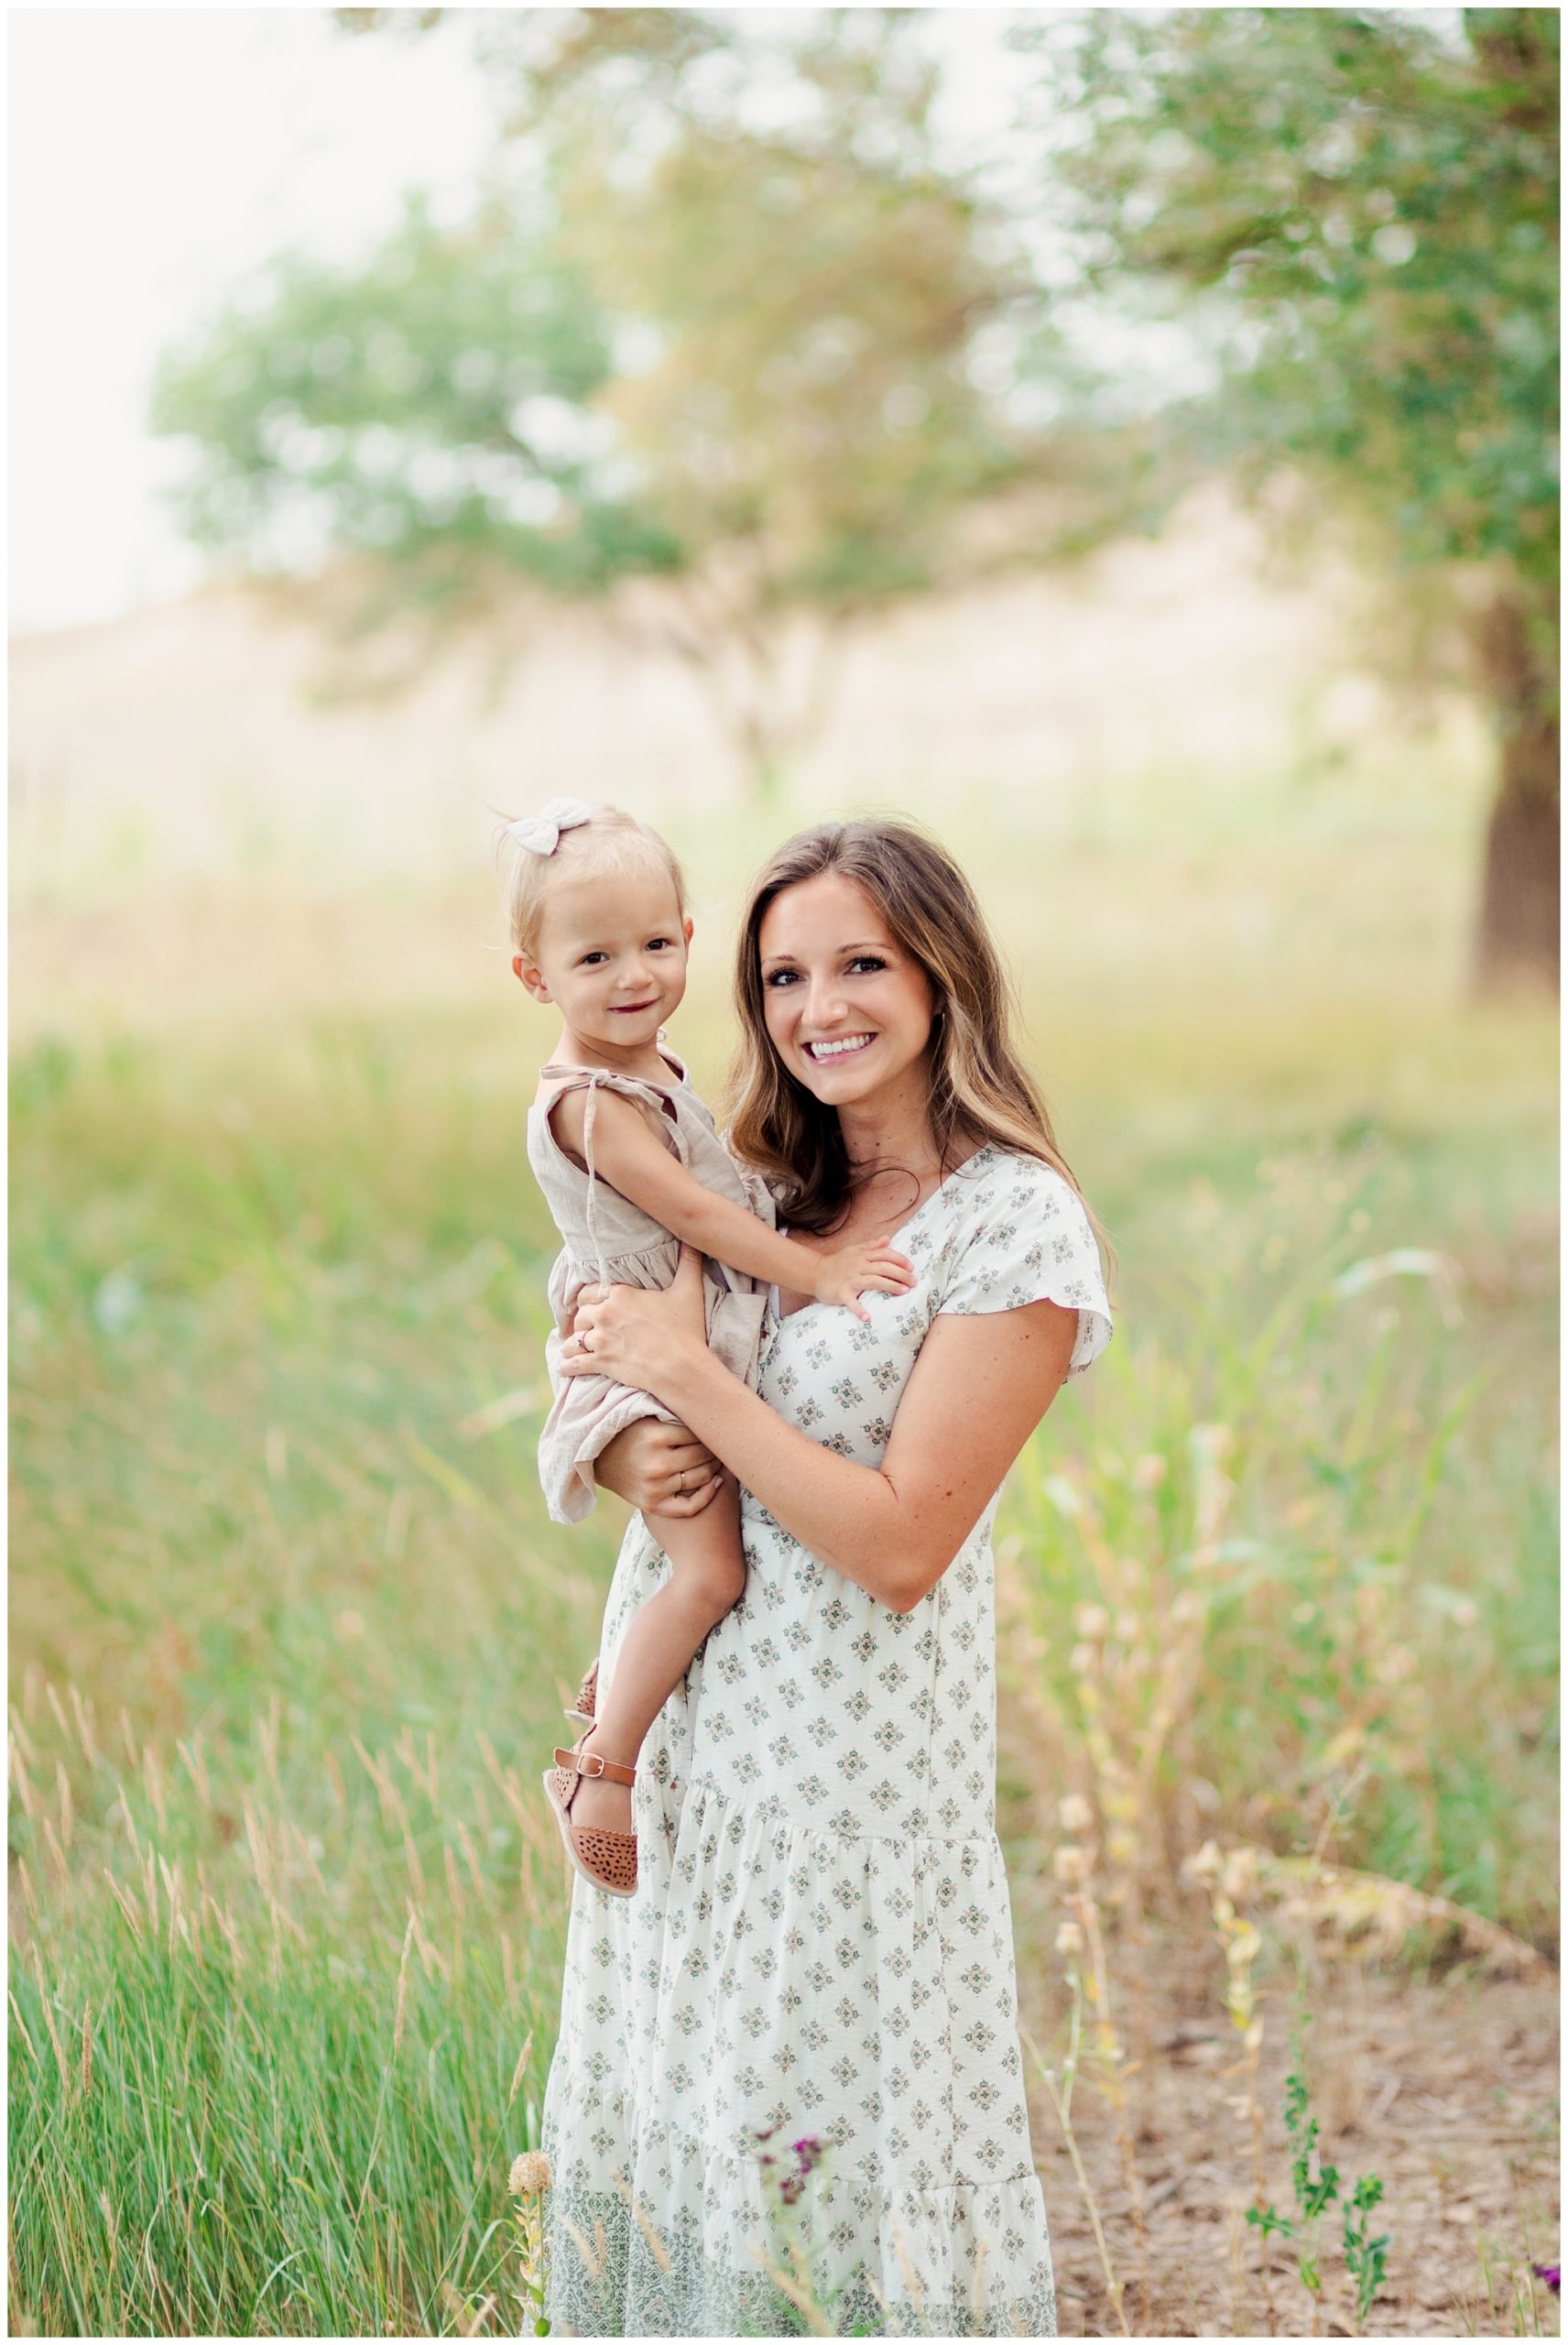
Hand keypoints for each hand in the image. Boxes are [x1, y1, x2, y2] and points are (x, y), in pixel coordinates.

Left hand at [561, 1244, 708, 1397]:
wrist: (681, 1367)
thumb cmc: (686, 1329)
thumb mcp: (689, 1291)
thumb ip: (689, 1263)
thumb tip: (694, 1241)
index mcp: (621, 1294)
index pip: (589, 1291)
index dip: (587, 1298)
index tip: (588, 1303)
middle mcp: (605, 1315)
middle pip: (581, 1315)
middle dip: (581, 1321)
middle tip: (583, 1327)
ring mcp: (601, 1340)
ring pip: (574, 1340)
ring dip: (573, 1344)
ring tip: (572, 1348)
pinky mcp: (602, 1363)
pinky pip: (575, 1364)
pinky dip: (567, 1367)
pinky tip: (564, 1369)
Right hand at [594, 1419, 723, 1517]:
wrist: (596, 1458)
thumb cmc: (627, 1430)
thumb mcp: (645, 1413)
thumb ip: (672, 1408)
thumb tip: (708, 1401)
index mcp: (654, 1436)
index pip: (697, 1431)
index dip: (706, 1426)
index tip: (710, 1423)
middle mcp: (655, 1464)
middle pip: (702, 1454)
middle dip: (714, 1445)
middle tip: (718, 1439)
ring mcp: (654, 1487)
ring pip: (702, 1476)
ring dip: (714, 1466)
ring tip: (716, 1456)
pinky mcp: (652, 1505)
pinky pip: (690, 1507)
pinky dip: (708, 1496)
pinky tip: (716, 1482)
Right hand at [812, 1234, 916, 1323]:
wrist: (815, 1272)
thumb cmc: (837, 1262)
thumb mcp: (854, 1250)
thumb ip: (871, 1245)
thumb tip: (888, 1238)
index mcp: (862, 1255)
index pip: (884, 1254)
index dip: (899, 1259)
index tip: (911, 1267)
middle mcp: (858, 1266)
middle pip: (883, 1267)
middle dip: (901, 1274)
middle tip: (914, 1282)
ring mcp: (849, 1279)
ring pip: (873, 1281)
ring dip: (890, 1286)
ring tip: (903, 1292)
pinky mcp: (841, 1293)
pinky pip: (851, 1302)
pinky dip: (859, 1310)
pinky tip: (868, 1318)